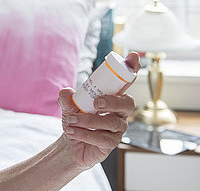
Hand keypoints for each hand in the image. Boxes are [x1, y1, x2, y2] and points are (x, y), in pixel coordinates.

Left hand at [58, 52, 139, 170]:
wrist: (71, 143)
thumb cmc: (75, 119)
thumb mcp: (68, 106)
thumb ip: (67, 98)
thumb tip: (66, 92)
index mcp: (112, 96)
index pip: (126, 82)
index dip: (132, 69)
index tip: (133, 56)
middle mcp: (119, 111)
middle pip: (128, 103)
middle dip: (114, 101)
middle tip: (97, 102)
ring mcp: (118, 128)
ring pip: (112, 122)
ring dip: (89, 120)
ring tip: (71, 120)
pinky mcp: (112, 143)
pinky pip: (103, 138)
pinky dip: (86, 134)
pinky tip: (72, 132)